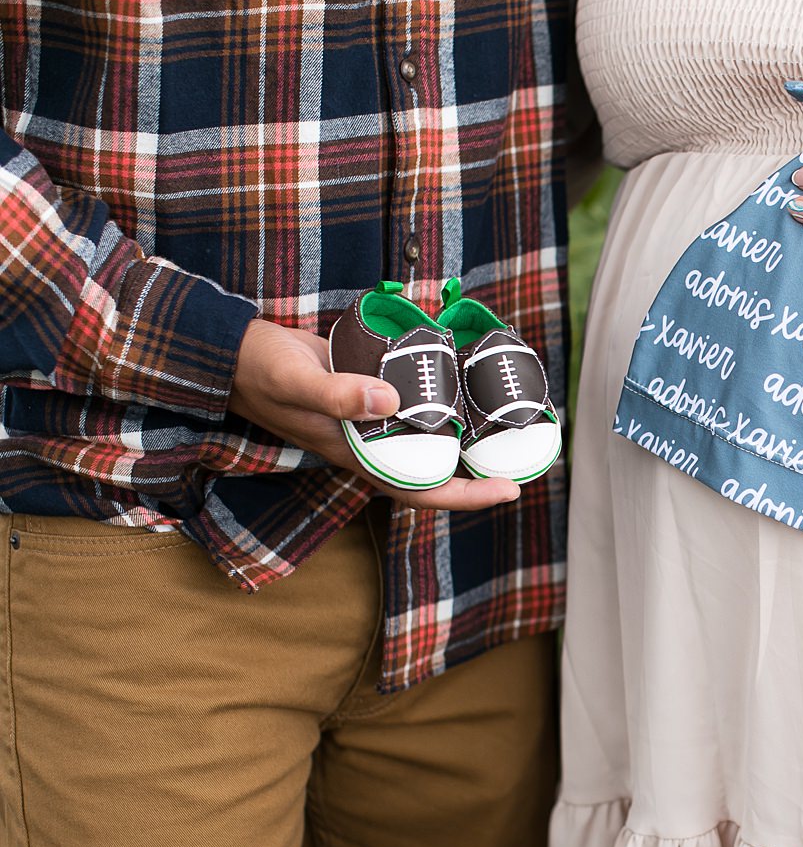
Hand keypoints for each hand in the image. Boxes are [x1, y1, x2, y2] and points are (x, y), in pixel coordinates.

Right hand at [228, 319, 520, 509]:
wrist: (232, 351)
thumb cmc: (259, 370)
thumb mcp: (296, 380)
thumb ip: (337, 392)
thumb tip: (391, 401)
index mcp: (356, 453)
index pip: (419, 488)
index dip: (466, 495)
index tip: (511, 490)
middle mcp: (369, 443)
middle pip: (432, 470)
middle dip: (478, 470)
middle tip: (525, 456)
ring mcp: (369, 421)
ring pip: (426, 440)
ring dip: (463, 437)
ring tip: (508, 425)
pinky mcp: (367, 394)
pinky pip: (412, 408)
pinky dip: (439, 402)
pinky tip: (465, 386)